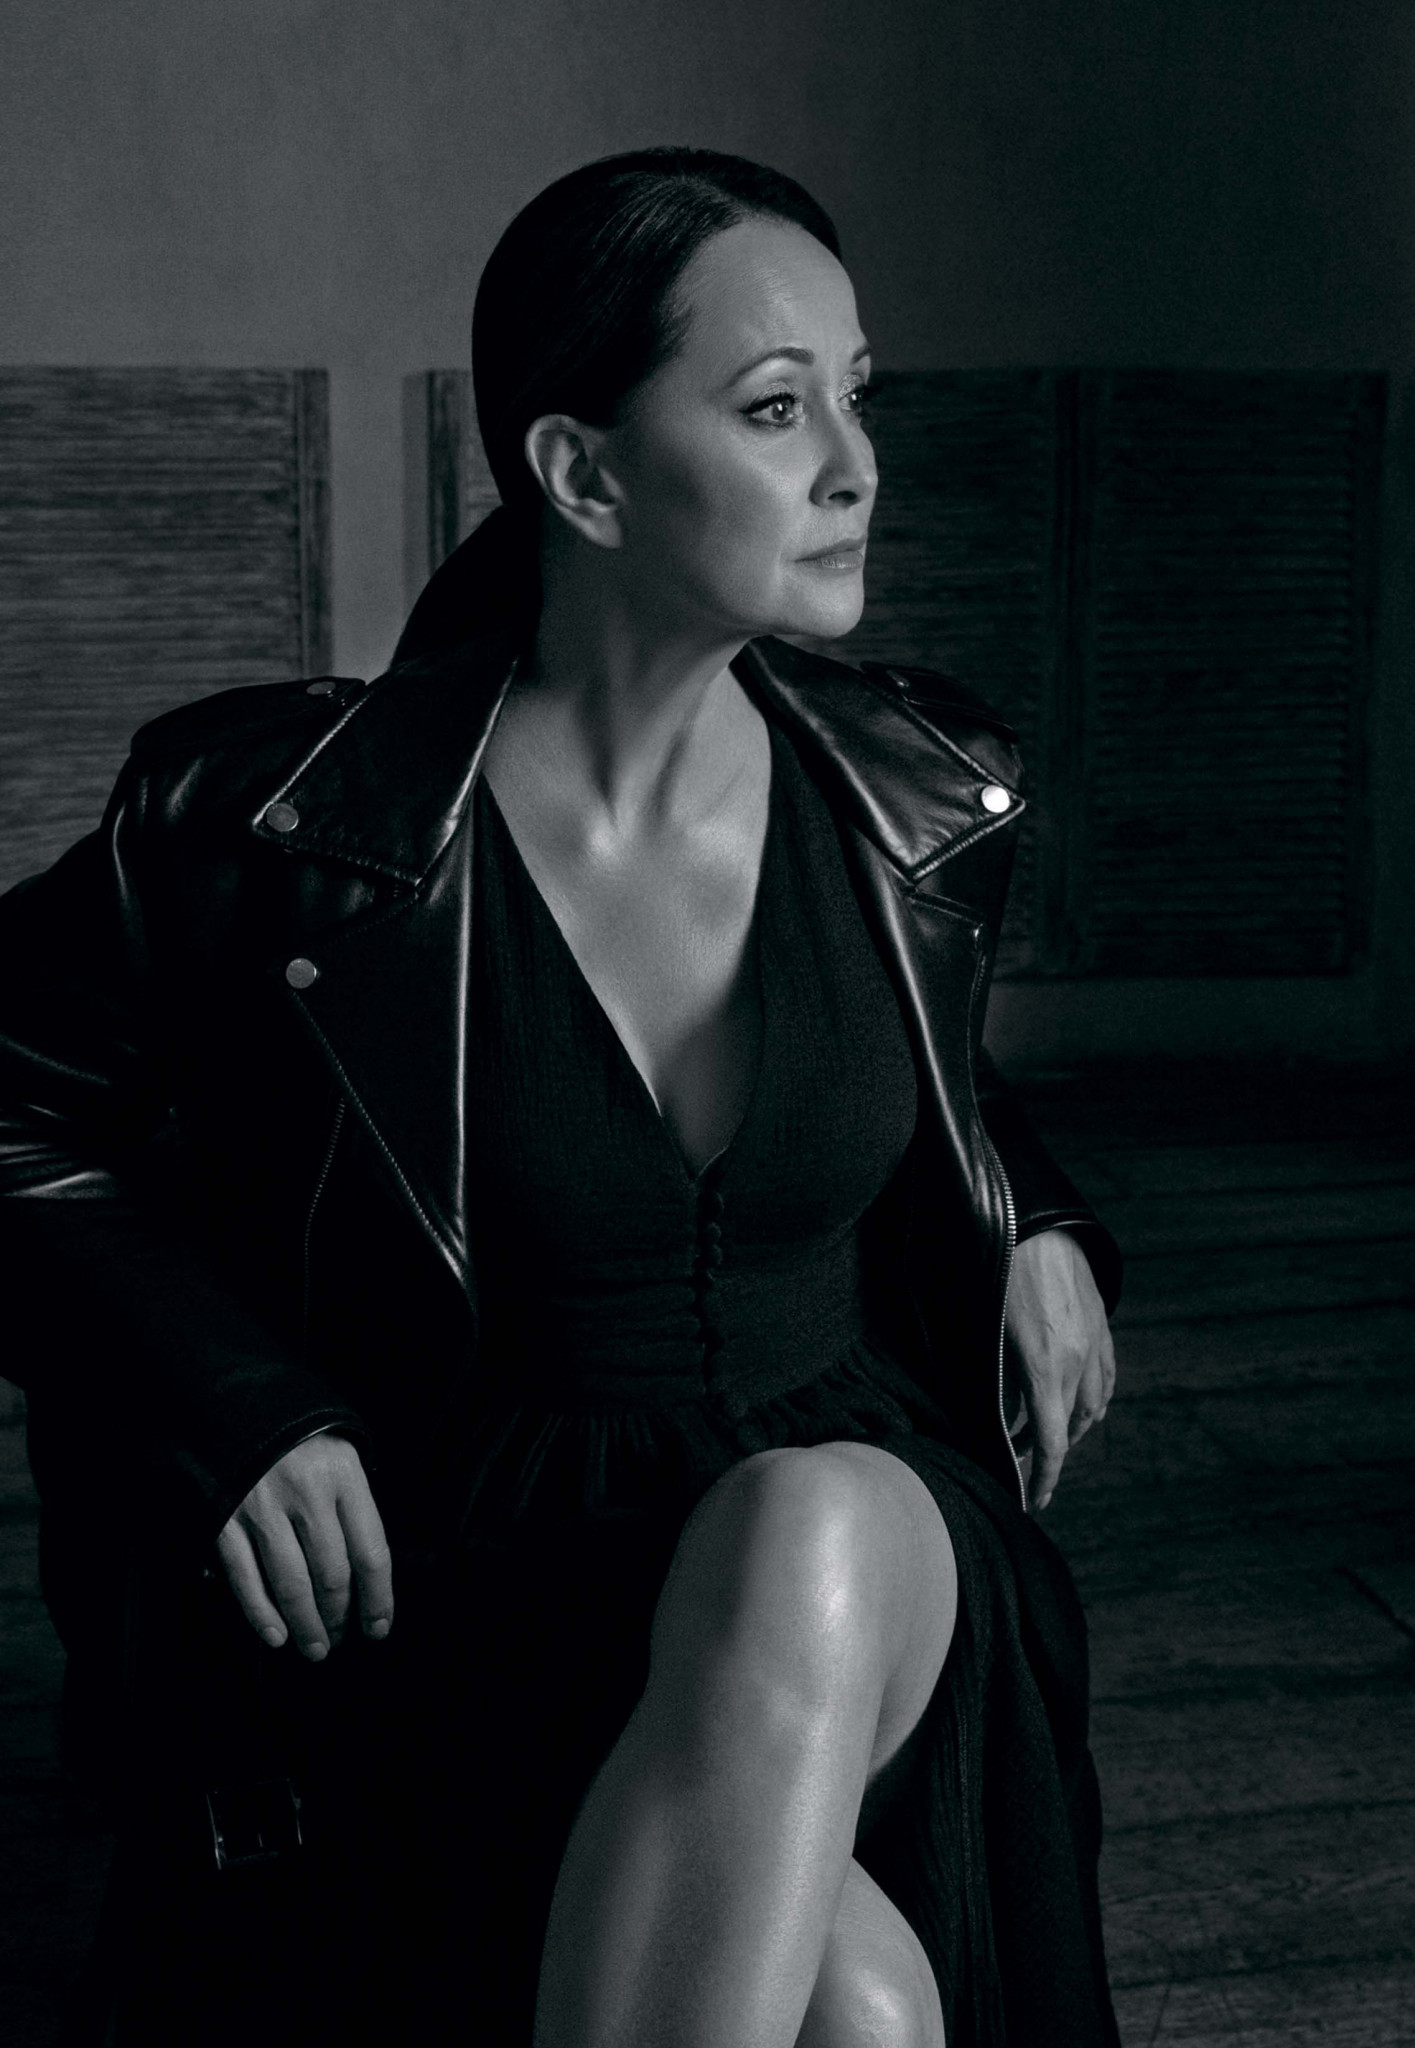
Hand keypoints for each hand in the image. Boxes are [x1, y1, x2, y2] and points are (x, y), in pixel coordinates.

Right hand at [216, 1431, 393, 1659]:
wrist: (234, 1402)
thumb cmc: (296, 1437)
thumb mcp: (338, 1455)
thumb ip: (352, 1506)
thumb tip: (366, 1575)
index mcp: (343, 1473)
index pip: (371, 1551)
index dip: (378, 1599)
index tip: (379, 1627)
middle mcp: (306, 1491)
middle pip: (332, 1574)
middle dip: (340, 1617)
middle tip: (340, 1638)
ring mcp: (261, 1506)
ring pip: (292, 1584)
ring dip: (307, 1625)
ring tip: (315, 1647)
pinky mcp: (224, 1518)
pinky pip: (246, 1579)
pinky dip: (261, 1614)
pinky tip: (276, 1635)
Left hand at [1005, 1228, 1115, 1511]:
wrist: (1029, 1217)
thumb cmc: (993, 1271)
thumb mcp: (983, 1331)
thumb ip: (994, 1379)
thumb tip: (997, 1413)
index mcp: (1045, 1368)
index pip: (1051, 1443)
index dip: (1044, 1479)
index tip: (1034, 1500)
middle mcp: (1078, 1360)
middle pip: (1073, 1427)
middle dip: (1049, 1452)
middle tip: (1020, 1459)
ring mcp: (1095, 1340)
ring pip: (1095, 1403)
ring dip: (1073, 1426)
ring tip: (1047, 1435)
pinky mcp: (1100, 1320)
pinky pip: (1106, 1374)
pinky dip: (1093, 1397)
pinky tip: (1080, 1401)